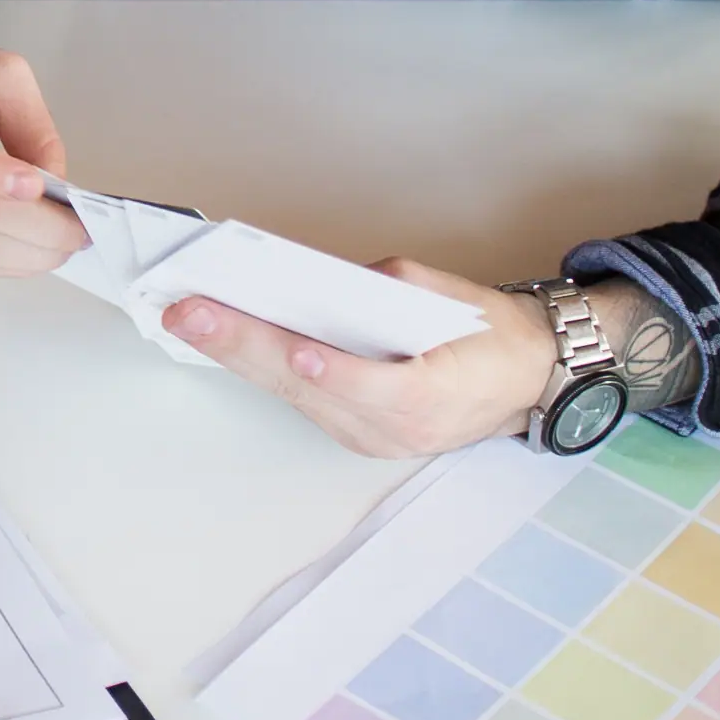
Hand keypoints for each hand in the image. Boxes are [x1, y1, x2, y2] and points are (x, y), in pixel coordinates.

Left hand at [167, 267, 549, 458]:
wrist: (527, 380)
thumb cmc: (490, 336)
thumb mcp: (446, 296)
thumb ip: (384, 288)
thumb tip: (319, 279)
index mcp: (432, 398)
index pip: (377, 388)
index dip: (337, 372)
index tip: (299, 351)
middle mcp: (397, 430)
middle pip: (312, 389)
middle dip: (245, 347)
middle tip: (192, 315)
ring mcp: (374, 439)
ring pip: (295, 397)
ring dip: (240, 358)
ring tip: (193, 322)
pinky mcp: (359, 435)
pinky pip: (303, 401)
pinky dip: (265, 370)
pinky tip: (228, 344)